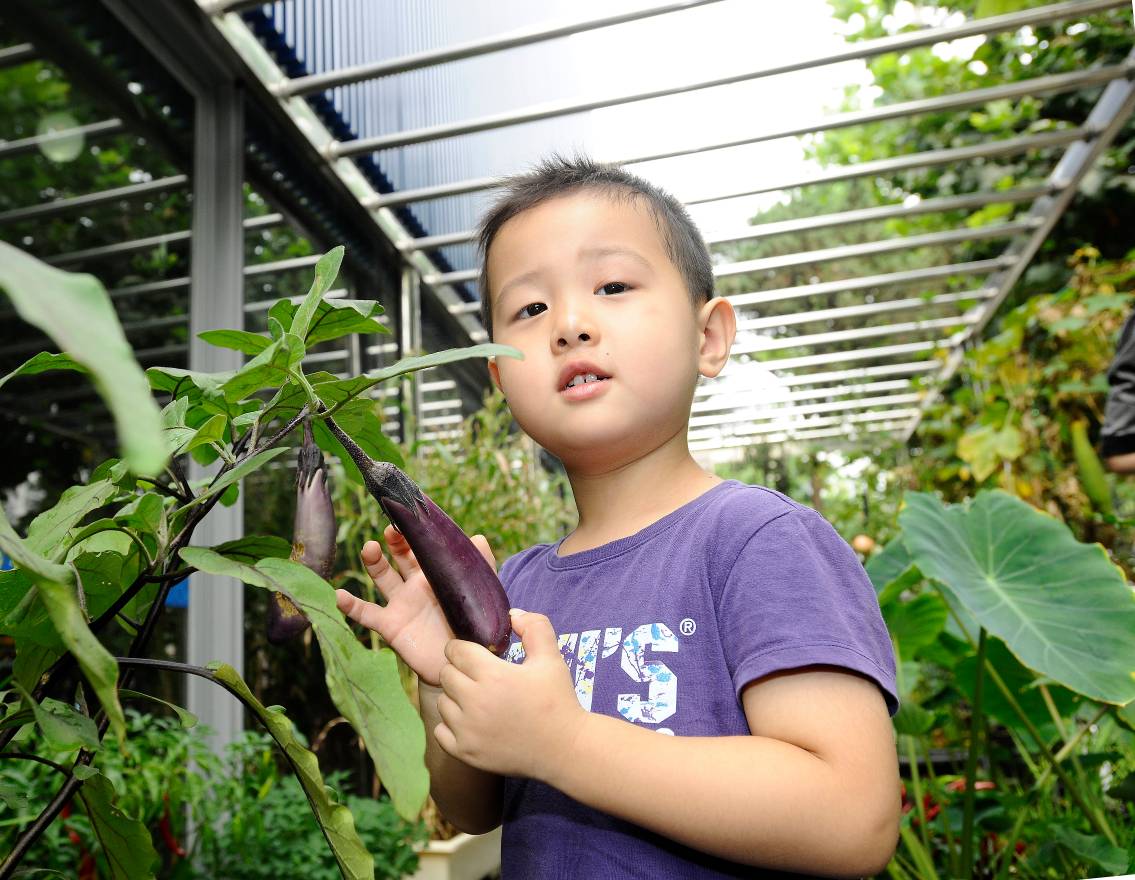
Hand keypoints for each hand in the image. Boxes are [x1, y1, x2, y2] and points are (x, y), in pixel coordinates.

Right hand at [336, 525, 496, 686]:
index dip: (415, 533)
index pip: (422, 547)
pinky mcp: (390, 625)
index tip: (409, 519)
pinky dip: (351, 605)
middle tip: (393, 530)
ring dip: (373, 561)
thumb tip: (478, 537)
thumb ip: (481, 566)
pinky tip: (339, 596)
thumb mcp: (480, 593)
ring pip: (381, 576)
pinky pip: (366, 613)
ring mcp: (400, 604)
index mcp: (435, 574)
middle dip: (395, 541)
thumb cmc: (471, 627)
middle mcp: (414, 585)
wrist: (459, 663)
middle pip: (399, 555)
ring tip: (370, 548)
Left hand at [433, 610, 588, 780]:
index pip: (455, 651)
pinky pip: (440, 731)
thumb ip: (534, 628)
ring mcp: (467, 730)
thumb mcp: (551, 658)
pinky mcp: (465, 753)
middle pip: (446, 675)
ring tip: (476, 700)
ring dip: (455, 698)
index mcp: (493, 675)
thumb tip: (512, 615)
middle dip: (458, 671)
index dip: (462, 649)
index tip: (473, 655)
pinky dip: (451, 726)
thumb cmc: (558, 700)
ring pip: (442, 703)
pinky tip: (471, 723)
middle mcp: (474, 702)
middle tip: (477, 676)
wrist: (564, 749)